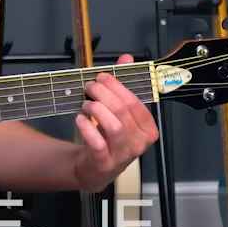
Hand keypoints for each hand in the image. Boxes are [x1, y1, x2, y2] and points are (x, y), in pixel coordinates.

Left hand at [72, 54, 158, 192]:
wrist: (93, 168)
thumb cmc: (108, 138)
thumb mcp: (119, 112)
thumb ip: (124, 85)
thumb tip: (126, 58)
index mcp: (147, 129)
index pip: (136, 102)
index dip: (118, 86)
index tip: (103, 76)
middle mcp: (139, 143)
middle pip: (123, 111)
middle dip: (104, 93)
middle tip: (90, 86)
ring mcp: (123, 155)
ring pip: (114, 125)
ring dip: (96, 108)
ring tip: (86, 103)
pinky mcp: (104, 163)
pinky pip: (97, 143)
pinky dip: (87, 127)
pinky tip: (80, 119)